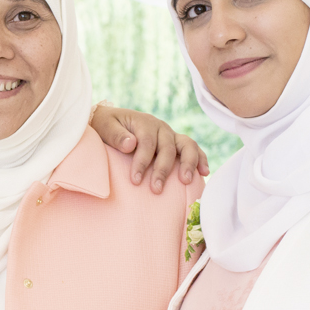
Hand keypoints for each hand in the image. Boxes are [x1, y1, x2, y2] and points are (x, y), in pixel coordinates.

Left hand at [90, 105, 208, 193]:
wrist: (110, 121)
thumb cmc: (106, 126)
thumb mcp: (105, 127)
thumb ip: (116, 135)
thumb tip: (131, 144)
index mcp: (144, 122)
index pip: (147, 143)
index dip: (142, 162)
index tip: (135, 181)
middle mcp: (160, 127)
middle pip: (167, 147)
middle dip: (162, 169)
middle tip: (156, 189)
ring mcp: (170, 135)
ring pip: (186, 145)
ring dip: (188, 163)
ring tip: (185, 181)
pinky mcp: (175, 143)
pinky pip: (192, 149)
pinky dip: (200, 159)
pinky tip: (204, 173)